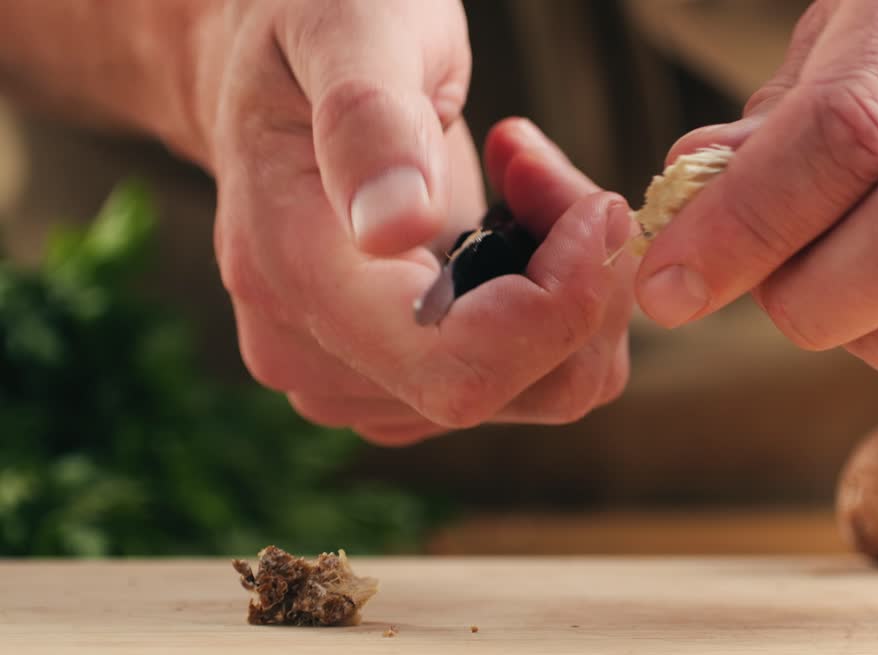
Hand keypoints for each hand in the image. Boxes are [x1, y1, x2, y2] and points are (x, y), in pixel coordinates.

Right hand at [192, 1, 634, 443]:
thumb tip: (392, 229)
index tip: (594, 205)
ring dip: (578, 289)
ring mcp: (359, 380)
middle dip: (581, 284)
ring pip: (542, 390)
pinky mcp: (403, 380)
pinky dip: (557, 303)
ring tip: (528, 180)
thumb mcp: (347, 26)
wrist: (278, 66)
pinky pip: (530, 376)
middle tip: (547, 168)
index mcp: (295, 278)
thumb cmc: (318, 22)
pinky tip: (517, 221)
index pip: (460, 367)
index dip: (559, 304)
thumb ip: (366, 122)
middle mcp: (317, 358)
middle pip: (518, 384)